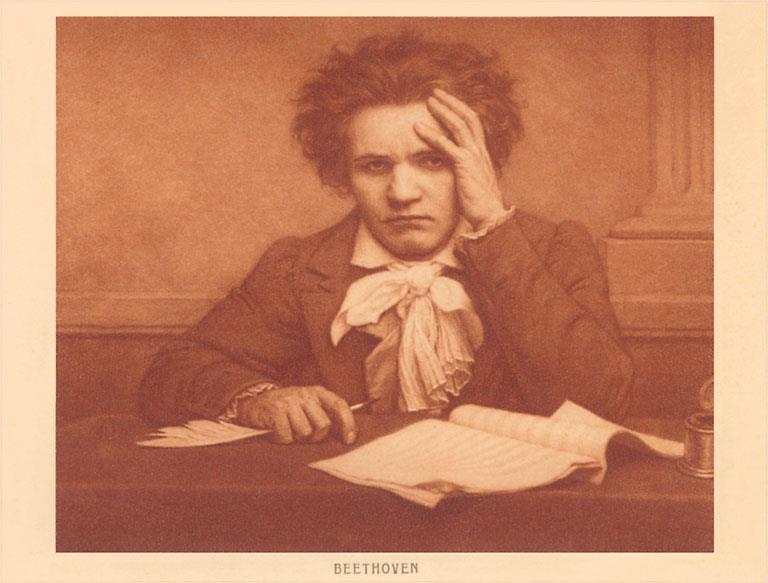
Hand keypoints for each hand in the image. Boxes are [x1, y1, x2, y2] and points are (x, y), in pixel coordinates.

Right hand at [236, 385, 357, 444]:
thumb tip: (347, 434)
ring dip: (296, 437)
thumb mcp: (307, 405)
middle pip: (323, 425)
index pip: (339, 405)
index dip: (348, 423)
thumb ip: (324, 414)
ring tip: (288, 429)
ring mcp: (289, 401)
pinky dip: (282, 439)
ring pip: (305, 433)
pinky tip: (277, 431)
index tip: (348, 440)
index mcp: (316, 392)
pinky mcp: (276, 410)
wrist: (254, 402)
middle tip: (302, 433)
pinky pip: (287, 436)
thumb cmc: (286, 409)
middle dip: (315, 436)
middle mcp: (304, 394)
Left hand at [413, 88, 507, 229]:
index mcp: (482, 155)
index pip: (473, 125)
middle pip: (468, 117)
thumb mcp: (472, 185)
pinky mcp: (464, 165)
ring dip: (443, 111)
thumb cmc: (480, 206)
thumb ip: (464, 174)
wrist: (491, 217)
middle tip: (436, 92)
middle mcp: (480, 152)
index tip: (447, 103)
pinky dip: (431, 134)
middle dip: (452, 102)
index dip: (460, 112)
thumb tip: (455, 174)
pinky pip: (446, 144)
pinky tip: (417, 127)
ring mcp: (474, 157)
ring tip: (428, 101)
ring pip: (458, 125)